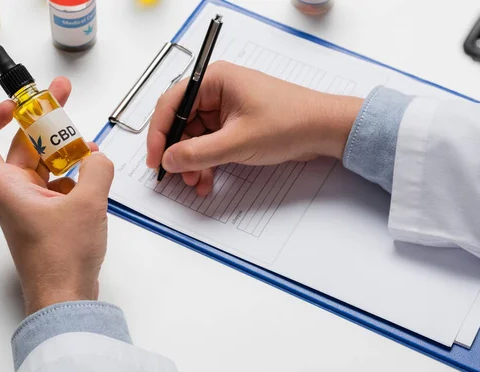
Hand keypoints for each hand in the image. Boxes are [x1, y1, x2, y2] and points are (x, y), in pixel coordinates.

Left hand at [0, 77, 113, 315]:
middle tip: (63, 98)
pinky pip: (59, 184)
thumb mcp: (87, 204)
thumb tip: (98, 157)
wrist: (66, 295)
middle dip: (43, 121)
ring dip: (63, 149)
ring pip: (43, 165)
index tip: (16, 105)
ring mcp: (33, 205)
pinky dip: (75, 174)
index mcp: (9, 187)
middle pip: (20, 146)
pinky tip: (95, 174)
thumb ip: (96, 170)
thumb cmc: (61, 258)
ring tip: (89, 143)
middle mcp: (16, 193)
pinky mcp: (50, 217)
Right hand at [147, 61, 362, 195]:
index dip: (159, 134)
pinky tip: (208, 180)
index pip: (171, 104)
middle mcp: (217, 90)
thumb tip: (168, 160)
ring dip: (193, 162)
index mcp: (214, 80)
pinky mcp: (235, 123)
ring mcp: (226, 107)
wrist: (324, 130)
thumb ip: (197, 153)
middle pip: (182, 122)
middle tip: (176, 176)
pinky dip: (207, 162)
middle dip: (178, 152)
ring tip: (197, 183)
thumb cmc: (289, 123)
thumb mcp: (237, 142)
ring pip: (195, 137)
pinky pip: (211, 143)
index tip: (154, 159)